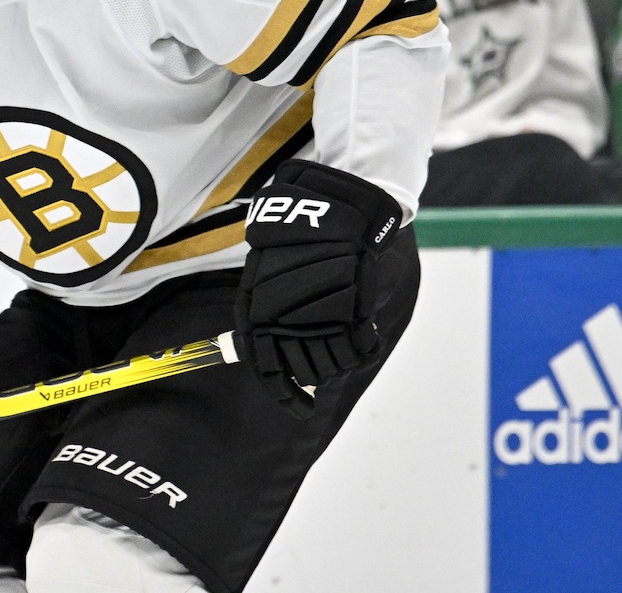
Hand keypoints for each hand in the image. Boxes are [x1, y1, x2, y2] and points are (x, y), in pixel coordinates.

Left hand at [235, 160, 401, 417]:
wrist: (332, 213)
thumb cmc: (294, 243)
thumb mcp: (264, 276)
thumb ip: (266, 317)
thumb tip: (270, 358)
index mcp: (258, 315)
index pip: (269, 373)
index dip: (286, 396)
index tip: (301, 408)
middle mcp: (286, 323)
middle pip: (306, 373)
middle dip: (315, 370)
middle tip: (325, 348)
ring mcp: (319, 321)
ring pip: (332, 366)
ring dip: (338, 356)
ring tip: (342, 331)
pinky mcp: (351, 314)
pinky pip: (360, 352)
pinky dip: (363, 347)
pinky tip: (362, 330)